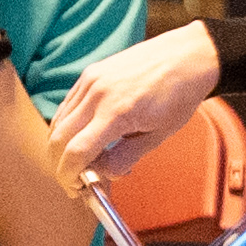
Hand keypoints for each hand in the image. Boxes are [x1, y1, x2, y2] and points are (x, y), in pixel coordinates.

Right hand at [47, 23, 232, 180]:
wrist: (187, 55)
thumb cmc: (179, 94)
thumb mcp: (158, 135)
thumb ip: (126, 157)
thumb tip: (103, 175)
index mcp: (117, 112)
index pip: (77, 152)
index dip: (70, 176)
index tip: (76, 189)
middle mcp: (96, 94)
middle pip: (59, 139)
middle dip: (61, 165)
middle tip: (76, 181)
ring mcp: (89, 81)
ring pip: (58, 122)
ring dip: (62, 147)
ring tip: (82, 160)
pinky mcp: (89, 74)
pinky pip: (66, 106)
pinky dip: (67, 127)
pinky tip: (84, 137)